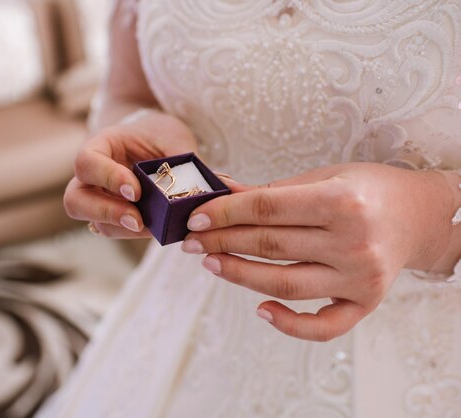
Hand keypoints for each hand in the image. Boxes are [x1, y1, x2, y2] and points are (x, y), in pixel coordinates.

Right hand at [64, 111, 197, 237]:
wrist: (154, 141)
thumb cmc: (160, 135)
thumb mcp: (173, 136)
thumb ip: (182, 159)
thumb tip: (205, 187)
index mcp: (99, 146)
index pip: (87, 163)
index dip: (107, 178)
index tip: (136, 191)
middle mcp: (90, 176)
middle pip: (75, 200)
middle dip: (106, 213)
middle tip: (137, 220)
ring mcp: (97, 199)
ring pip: (93, 222)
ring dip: (121, 228)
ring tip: (151, 228)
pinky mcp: (112, 217)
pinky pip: (114, 231)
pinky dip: (133, 233)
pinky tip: (156, 230)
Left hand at [182, 163, 456, 340]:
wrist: (418, 215)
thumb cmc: (366, 189)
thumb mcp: (322, 177)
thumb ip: (270, 191)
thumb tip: (217, 189)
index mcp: (342, 201)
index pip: (267, 209)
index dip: (225, 213)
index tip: (194, 218)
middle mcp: (354, 242)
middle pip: (271, 246)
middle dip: (222, 242)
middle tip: (191, 241)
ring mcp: (361, 278)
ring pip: (286, 284)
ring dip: (240, 275)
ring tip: (211, 263)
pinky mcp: (366, 303)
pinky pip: (324, 326)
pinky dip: (289, 323)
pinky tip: (260, 308)